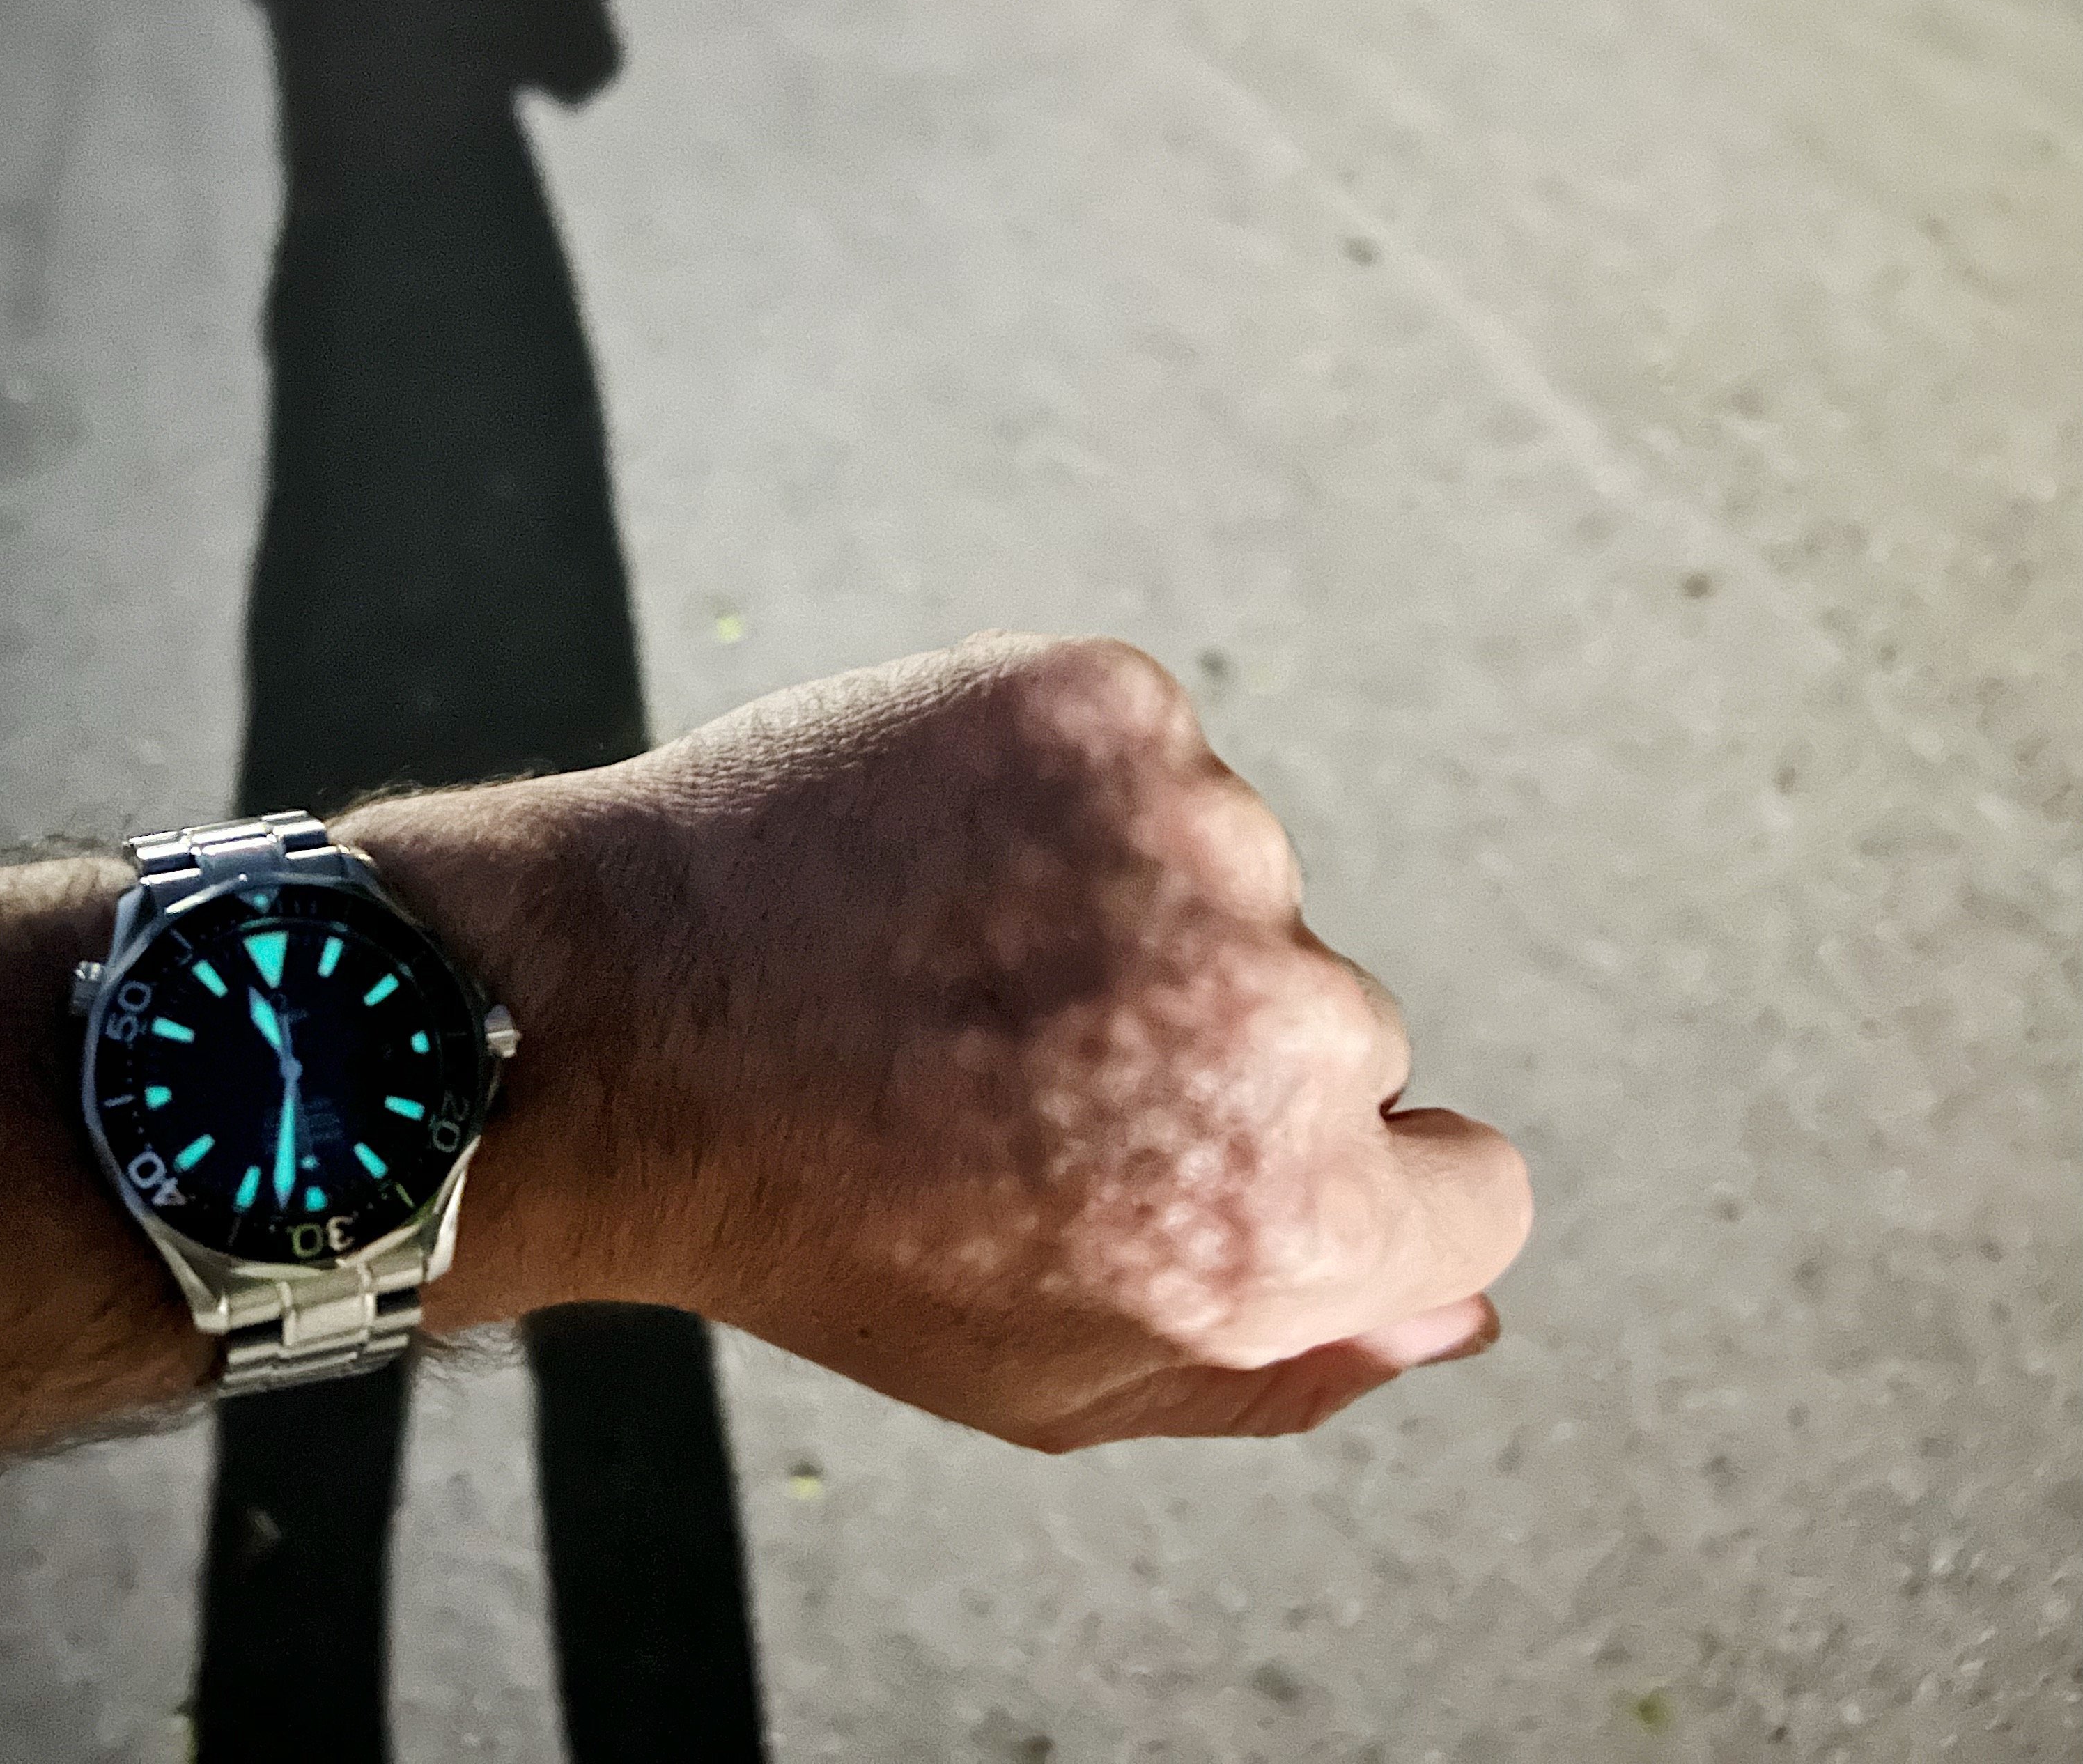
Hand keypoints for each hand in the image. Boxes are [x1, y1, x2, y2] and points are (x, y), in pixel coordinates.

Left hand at [352, 635, 1531, 1447]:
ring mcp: (1201, 837)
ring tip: (947, 960)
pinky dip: (1061, 793)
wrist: (611, 1023)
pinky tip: (934, 855)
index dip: (1355, 1186)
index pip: (1472, 1191)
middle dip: (1213, 1050)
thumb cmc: (822, 1227)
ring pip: (1235, 878)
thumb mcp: (1050, 1379)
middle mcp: (1284, 1024)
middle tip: (1017, 1067)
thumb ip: (1283, 1364)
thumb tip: (1456, 1308)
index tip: (1222, 1157)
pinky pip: (1147, 755)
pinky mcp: (1108, 704)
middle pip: (1341, 1031)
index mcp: (1293, 1219)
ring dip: (1128, 908)